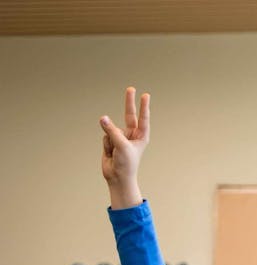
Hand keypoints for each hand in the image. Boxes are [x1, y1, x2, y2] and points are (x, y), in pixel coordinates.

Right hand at [99, 87, 149, 208]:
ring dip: (111, 140)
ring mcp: (121, 137)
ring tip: (115, 151)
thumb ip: (112, 130)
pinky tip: (110, 152)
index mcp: (141, 136)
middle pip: (129, 115)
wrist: (117, 177)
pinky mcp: (111, 141)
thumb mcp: (121, 145)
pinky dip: (106, 144)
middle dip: (129, 102)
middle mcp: (132, 135)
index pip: (142, 118)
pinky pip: (105, 136)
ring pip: (111, 129)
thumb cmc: (126, 163)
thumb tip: (103, 118)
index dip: (143, 106)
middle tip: (131, 88)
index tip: (145, 95)